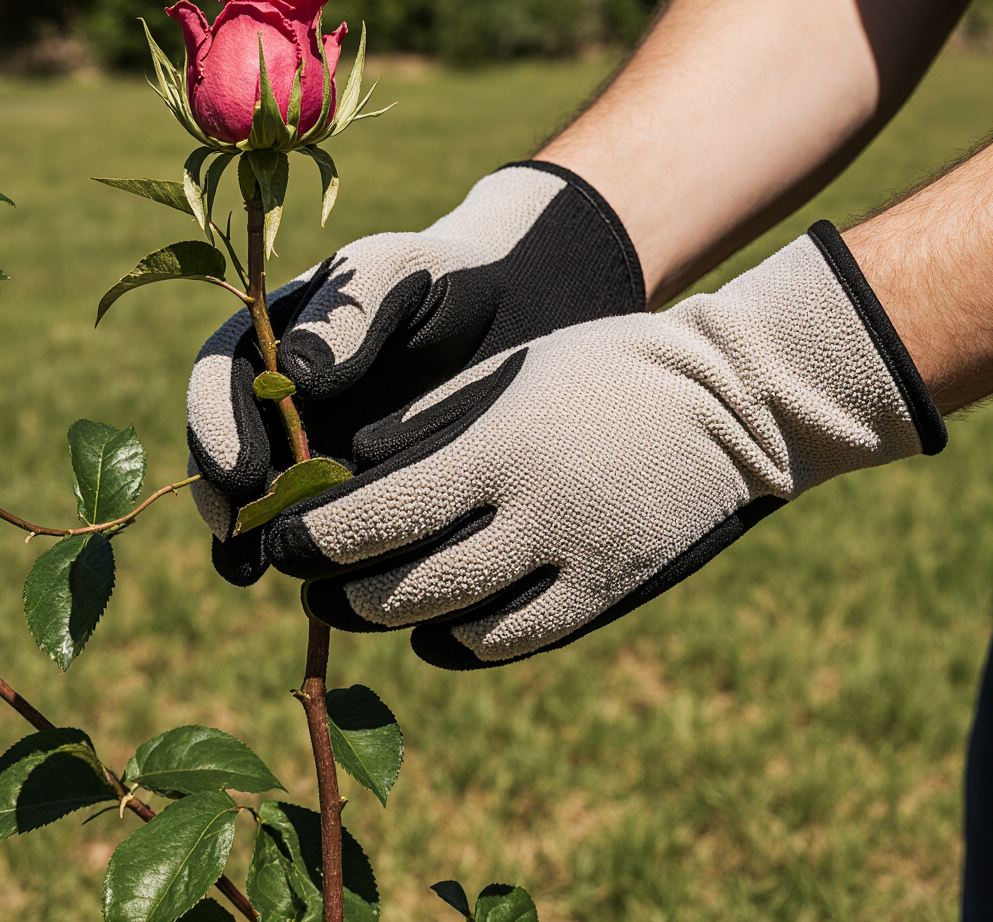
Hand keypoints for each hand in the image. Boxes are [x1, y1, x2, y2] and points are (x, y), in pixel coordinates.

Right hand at [186, 161, 644, 583]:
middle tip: (239, 538)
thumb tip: (296, 373)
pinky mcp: (355, 485)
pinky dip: (315, 551)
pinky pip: (324, 522)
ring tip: (254, 570)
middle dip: (223, 496)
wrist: (511, 315)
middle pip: (228, 447)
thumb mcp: (398, 271)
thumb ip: (347, 310)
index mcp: (273, 335)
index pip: (221, 377)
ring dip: (250, 536)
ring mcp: (313, 443)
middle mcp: (281, 395)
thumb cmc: (448, 281)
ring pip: (263, 496)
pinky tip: (319, 577)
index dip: (215, 424)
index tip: (239, 468)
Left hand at [264, 221, 944, 667]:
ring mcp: (572, 564)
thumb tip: (354, 463)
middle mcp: (528, 516)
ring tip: (363, 603)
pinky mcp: (606, 596)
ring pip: (450, 626)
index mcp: (495, 448)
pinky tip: (437, 626)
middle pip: (400, 585)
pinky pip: (510, 643)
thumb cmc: (606, 368)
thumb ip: (428, 421)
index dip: (313, 540)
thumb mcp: (512, 373)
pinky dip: (457, 642)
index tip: (280, 544)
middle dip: (337, 593)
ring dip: (391, 622)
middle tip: (309, 584)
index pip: (373, 516)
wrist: (731, 402)